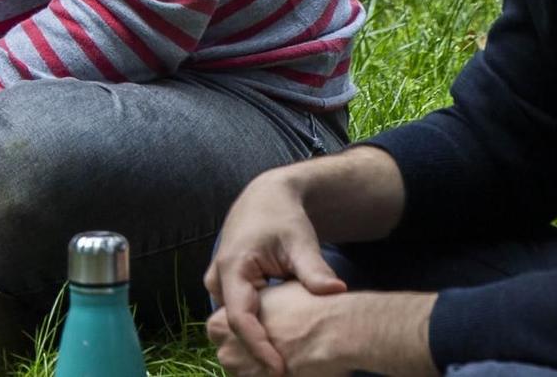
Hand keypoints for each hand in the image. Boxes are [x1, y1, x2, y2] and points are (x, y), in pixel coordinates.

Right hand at [204, 171, 346, 376]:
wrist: (267, 197)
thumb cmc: (284, 218)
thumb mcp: (300, 242)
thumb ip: (314, 270)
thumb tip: (338, 291)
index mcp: (232, 267)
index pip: (240, 318)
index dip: (258, 347)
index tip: (280, 369)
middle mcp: (218, 277)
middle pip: (232, 325)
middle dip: (256, 350)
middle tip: (287, 372)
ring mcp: (219, 281)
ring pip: (233, 321)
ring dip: (255, 339)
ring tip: (285, 361)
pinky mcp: (226, 284)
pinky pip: (237, 313)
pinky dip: (255, 327)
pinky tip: (278, 340)